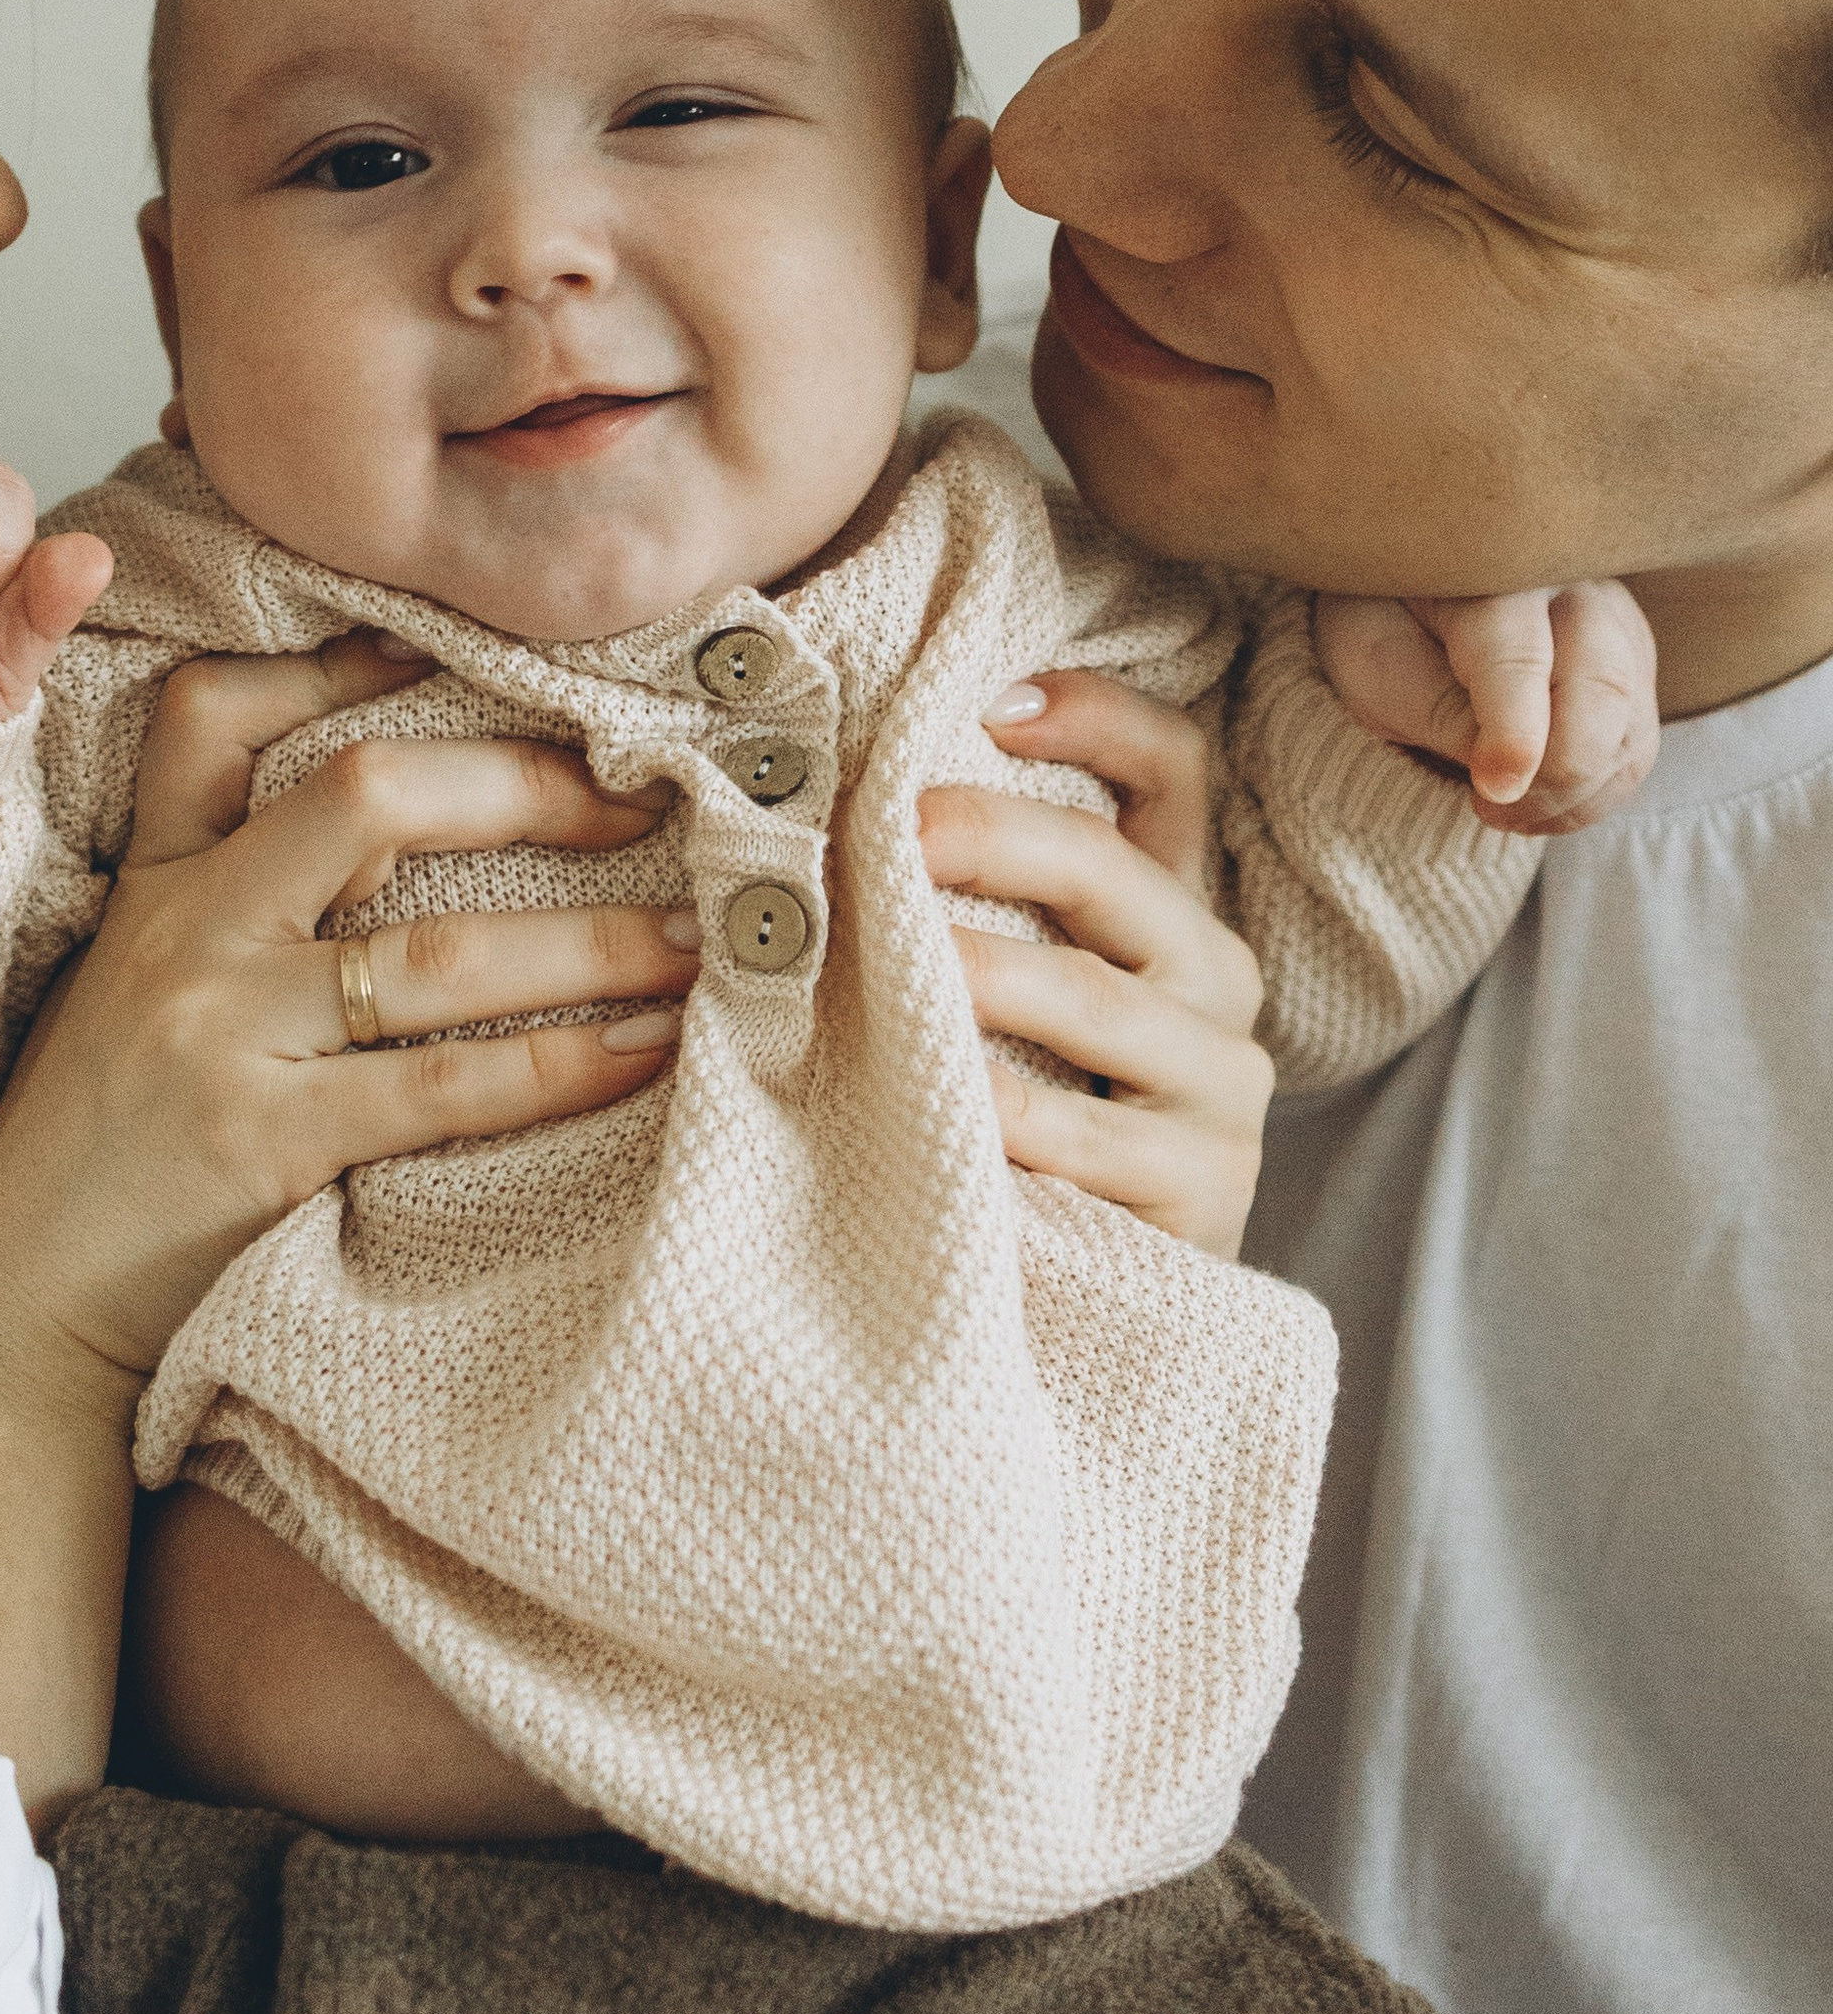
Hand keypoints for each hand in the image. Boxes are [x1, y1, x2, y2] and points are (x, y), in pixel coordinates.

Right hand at [0, 670, 692, 1821]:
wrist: (12, 1303)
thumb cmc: (99, 1135)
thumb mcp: (135, 977)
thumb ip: (236, 893)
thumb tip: (410, 823)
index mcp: (152, 879)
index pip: (218, 714)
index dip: (339, 662)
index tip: (461, 648)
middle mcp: (186, 934)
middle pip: (371, 795)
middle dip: (530, 784)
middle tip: (651, 794)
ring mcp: (221, 1036)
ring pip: (440, 953)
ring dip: (593, 941)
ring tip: (695, 937)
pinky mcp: (261, 1145)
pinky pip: (446, 1086)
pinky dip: (565, 1063)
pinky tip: (647, 1051)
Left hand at [921, 672, 1272, 1256]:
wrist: (1096, 1313)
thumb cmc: (1017, 1125)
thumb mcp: (994, 1002)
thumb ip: (948, 909)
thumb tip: (792, 832)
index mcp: (1167, 910)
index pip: (1171, 775)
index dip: (1098, 718)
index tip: (990, 700)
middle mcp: (1214, 978)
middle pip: (1118, 870)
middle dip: (997, 837)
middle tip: (897, 829)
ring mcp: (1220, 1084)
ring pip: (1099, 999)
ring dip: (986, 974)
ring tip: (898, 962)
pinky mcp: (1204, 1189)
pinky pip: (1092, 1135)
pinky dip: (1010, 1115)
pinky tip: (943, 1105)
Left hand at [1314, 579, 1657, 833]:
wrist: (1410, 603)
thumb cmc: (1381, 622)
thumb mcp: (1372, 660)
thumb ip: (1435, 709)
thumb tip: (1508, 772)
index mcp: (1490, 567)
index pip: (1518, 656)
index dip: (1514, 732)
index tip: (1494, 790)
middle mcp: (1570, 586)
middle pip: (1601, 688)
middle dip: (1558, 771)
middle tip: (1492, 807)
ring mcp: (1615, 624)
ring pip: (1630, 727)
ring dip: (1574, 794)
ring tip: (1505, 812)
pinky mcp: (1634, 667)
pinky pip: (1636, 749)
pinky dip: (1593, 795)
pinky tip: (1537, 804)